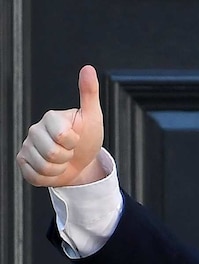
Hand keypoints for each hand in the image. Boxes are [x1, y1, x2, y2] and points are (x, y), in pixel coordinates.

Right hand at [16, 65, 104, 186]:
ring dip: (60, 168)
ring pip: (44, 167)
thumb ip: (89, 93)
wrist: (82, 161)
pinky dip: (49, 178)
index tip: (77, 138)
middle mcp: (35, 130)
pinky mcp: (23, 162)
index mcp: (51, 117)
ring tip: (63, 160)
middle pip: (52, 153)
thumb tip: (88, 68)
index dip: (74, 142)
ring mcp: (27, 146)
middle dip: (68, 157)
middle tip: (70, 151)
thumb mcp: (93, 116)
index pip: (62, 136)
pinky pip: (35, 176)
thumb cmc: (88, 137)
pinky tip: (54, 168)